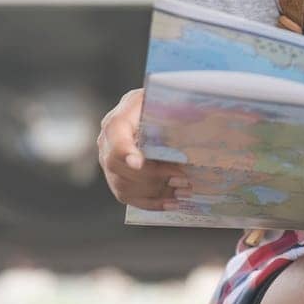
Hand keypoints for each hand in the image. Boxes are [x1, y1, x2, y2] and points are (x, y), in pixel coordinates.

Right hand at [97, 87, 189, 210]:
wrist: (147, 111)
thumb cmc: (156, 104)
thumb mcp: (161, 100)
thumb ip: (170, 110)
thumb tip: (196, 119)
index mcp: (117, 121)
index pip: (114, 137)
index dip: (124, 152)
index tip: (139, 162)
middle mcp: (107, 144)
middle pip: (119, 167)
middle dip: (153, 176)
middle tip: (183, 177)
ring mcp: (109, 164)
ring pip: (124, 186)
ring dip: (156, 191)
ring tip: (184, 189)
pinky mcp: (117, 180)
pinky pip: (130, 198)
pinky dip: (153, 203)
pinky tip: (173, 202)